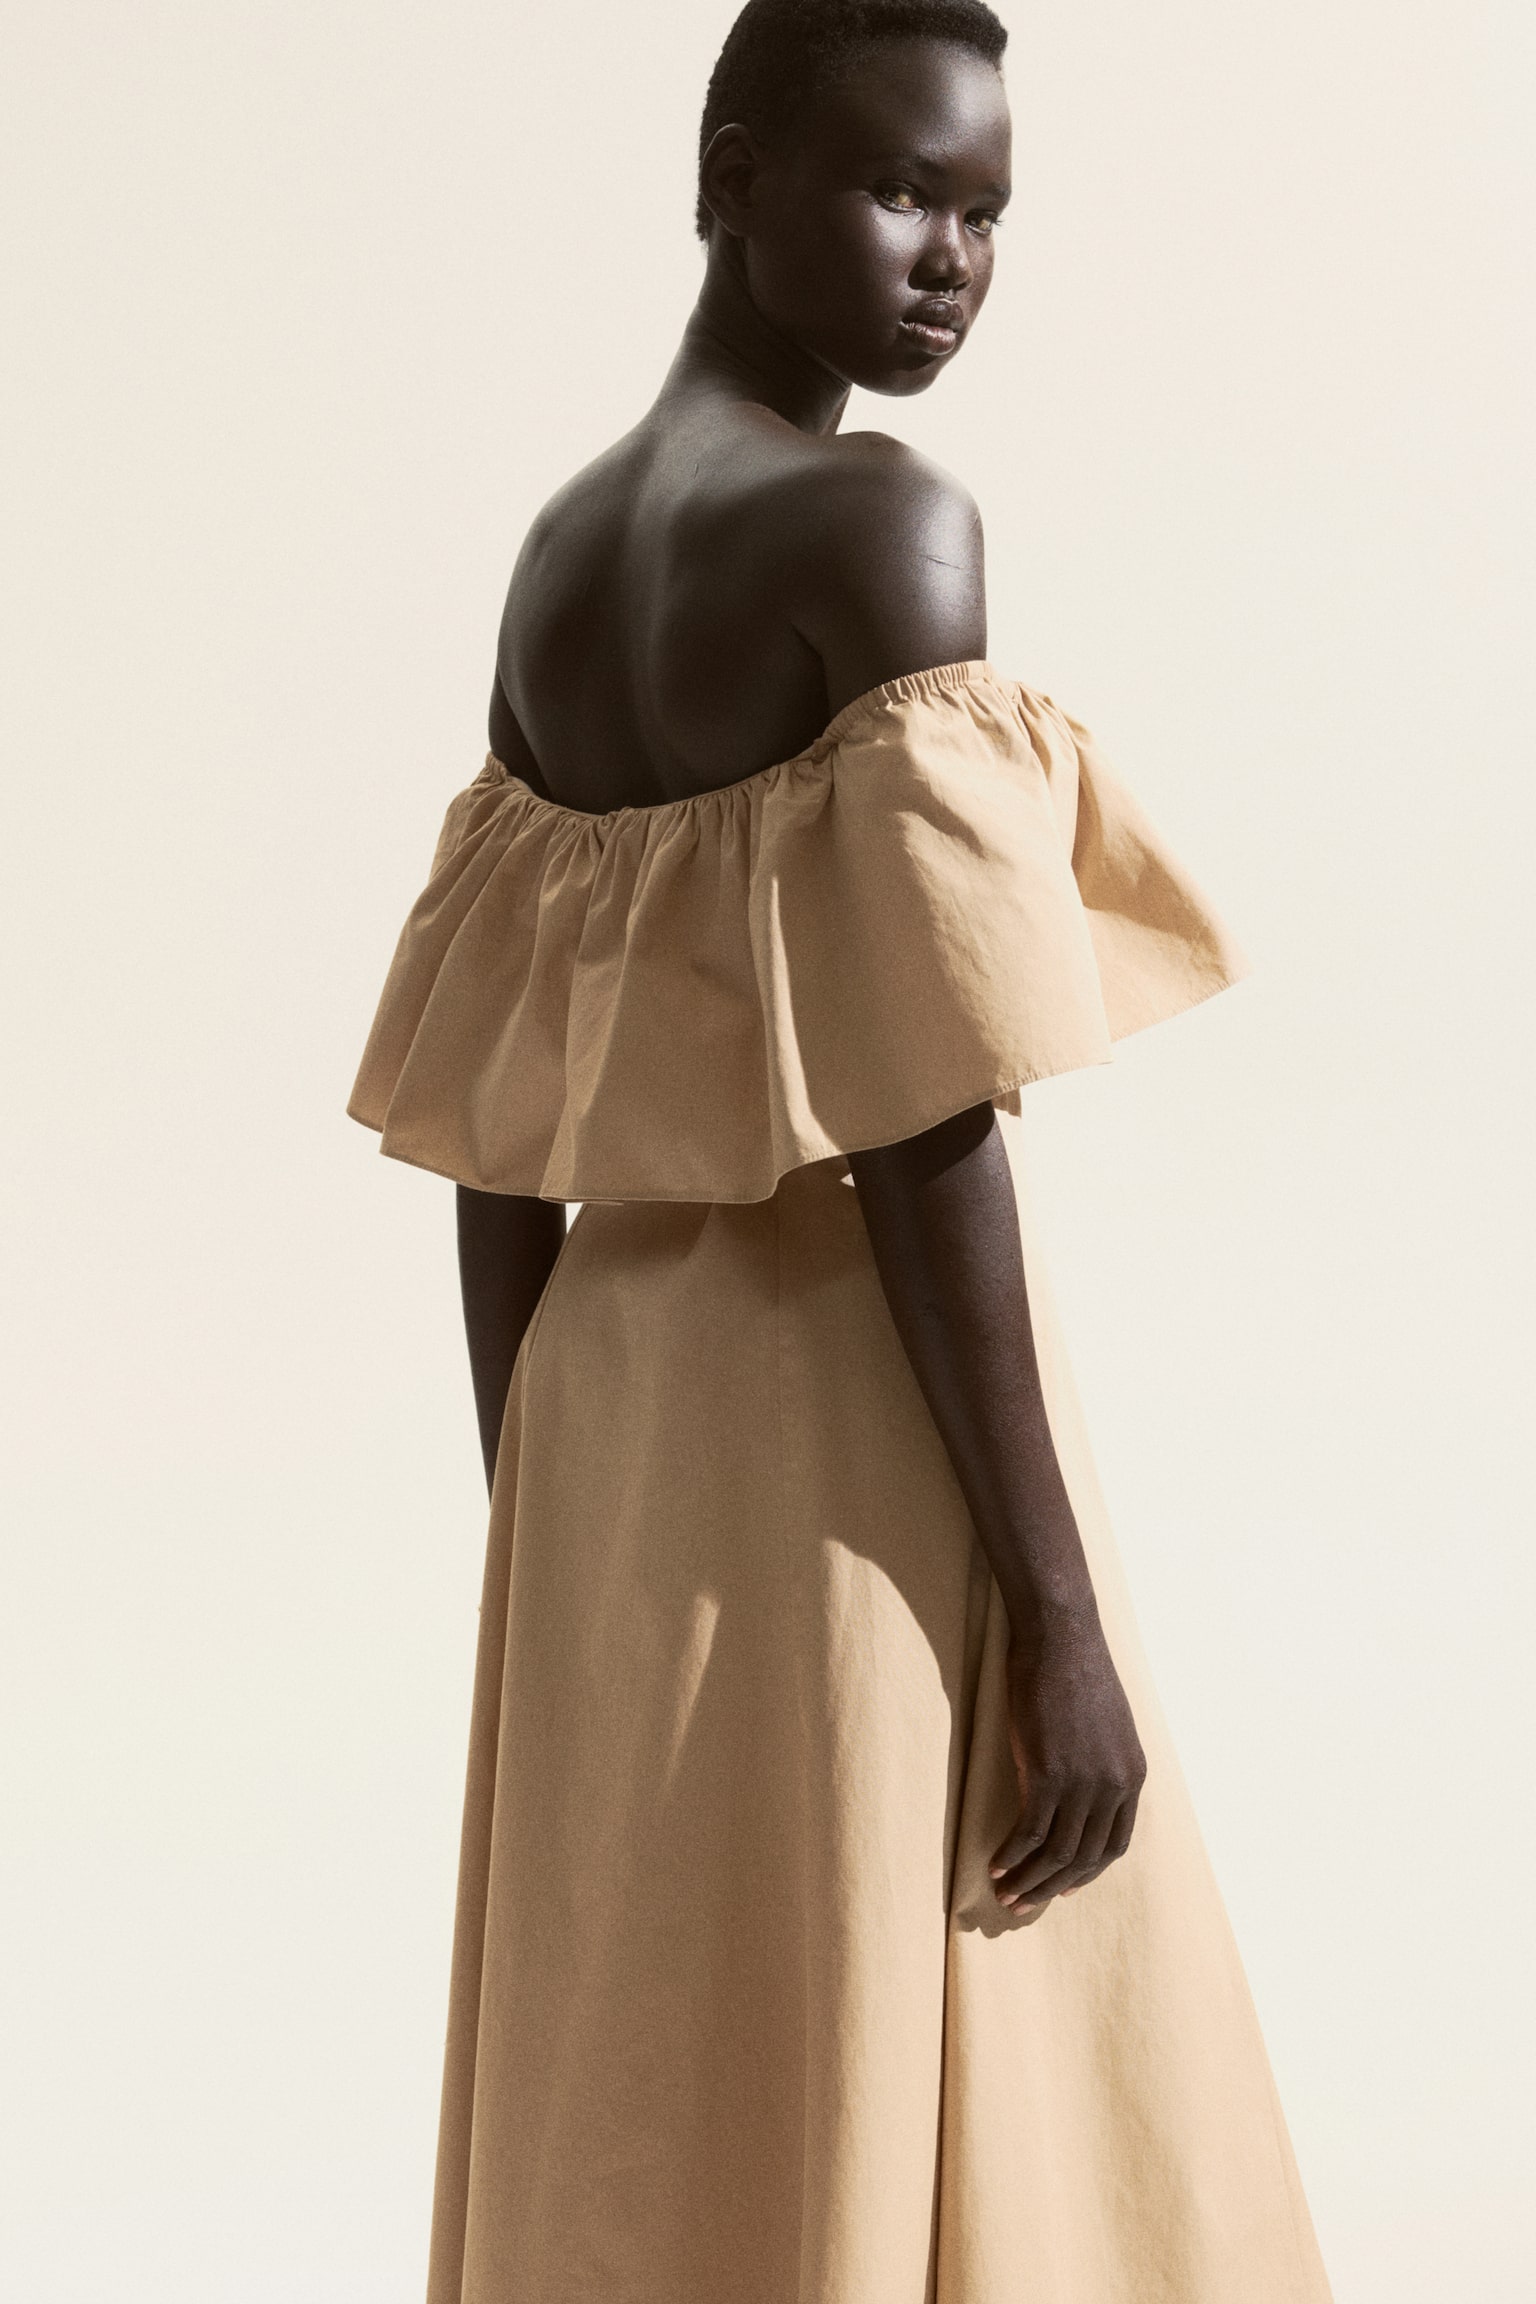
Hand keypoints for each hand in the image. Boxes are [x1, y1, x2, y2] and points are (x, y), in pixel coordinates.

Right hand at [989, 1607, 1145, 1919]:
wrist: (1060, 1636)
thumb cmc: (1075, 1669)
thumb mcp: (1107, 1722)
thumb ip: (1102, 1760)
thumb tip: (1081, 1785)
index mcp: (1133, 1776)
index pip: (1113, 1845)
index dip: (1086, 1872)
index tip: (1062, 1887)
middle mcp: (1112, 1787)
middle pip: (1083, 1858)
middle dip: (1050, 1887)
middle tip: (1022, 1905)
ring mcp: (1081, 1783)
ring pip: (1054, 1852)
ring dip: (1026, 1879)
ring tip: (1002, 1893)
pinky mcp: (1047, 1774)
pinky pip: (1029, 1833)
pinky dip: (1010, 1855)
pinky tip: (993, 1865)